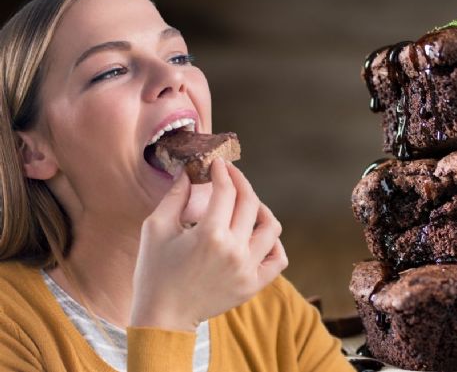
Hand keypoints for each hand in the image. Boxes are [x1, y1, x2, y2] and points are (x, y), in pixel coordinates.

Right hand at [130, 159, 287, 330]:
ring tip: (247, 205)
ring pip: (271, 228)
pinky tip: (260, 236)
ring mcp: (247, 269)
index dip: (223, 172)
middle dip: (241, 182)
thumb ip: (175, 196)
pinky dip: (274, 244)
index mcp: (209, 234)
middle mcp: (234, 250)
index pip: (227, 191)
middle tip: (231, 175)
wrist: (163, 316)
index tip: (218, 164)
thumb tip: (190, 172)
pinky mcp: (253, 285)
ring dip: (261, 210)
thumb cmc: (155, 271)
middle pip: (250, 203)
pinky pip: (278, 259)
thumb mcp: (156, 228)